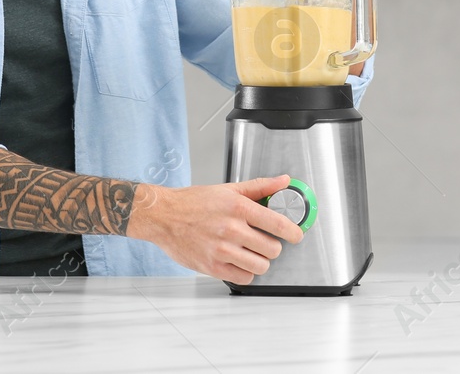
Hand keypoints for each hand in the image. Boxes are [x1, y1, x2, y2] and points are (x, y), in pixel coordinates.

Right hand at [126, 175, 302, 284]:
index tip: (296, 235)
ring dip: (259, 261)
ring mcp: (222, 250)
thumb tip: (284, 182)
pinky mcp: (212, 267)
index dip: (293, 232)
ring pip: (261, 266)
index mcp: (238, 207)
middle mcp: (231, 229)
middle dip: (271, 246)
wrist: (163, 216)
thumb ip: (260, 187)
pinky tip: (237, 261)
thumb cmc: (193, 202)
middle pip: (273, 249)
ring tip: (250, 252)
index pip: (278, 223)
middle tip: (263, 241)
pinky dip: (245, 271)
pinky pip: (244, 277)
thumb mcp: (228, 189)